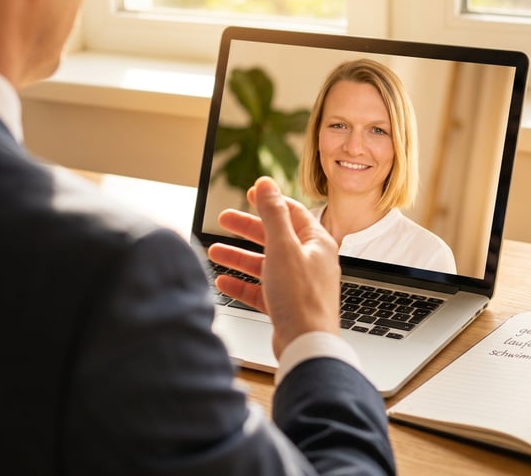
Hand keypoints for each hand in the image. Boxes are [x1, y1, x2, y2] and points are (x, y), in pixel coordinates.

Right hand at [208, 176, 340, 357]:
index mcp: (316, 243)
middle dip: (247, 229)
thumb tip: (266, 184)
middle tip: (223, 219)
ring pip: (264, 264)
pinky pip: (261, 290)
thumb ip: (273, 214)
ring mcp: (298, 285)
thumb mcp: (283, 247)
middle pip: (274, 237)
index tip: (249, 194)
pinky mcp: (286, 306)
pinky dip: (242, 284)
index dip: (269, 201)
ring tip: (214, 252)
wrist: (307, 346)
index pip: (292, 213)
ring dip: (239, 257)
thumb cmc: (301, 298)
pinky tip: (223, 282)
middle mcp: (309, 262)